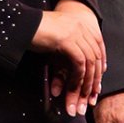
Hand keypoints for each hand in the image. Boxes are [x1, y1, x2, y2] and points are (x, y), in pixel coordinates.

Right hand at [30, 0, 104, 116]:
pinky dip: (78, 78)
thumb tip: (78, 69)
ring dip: (86, 84)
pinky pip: (79, 63)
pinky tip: (73, 89)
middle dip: (95, 80)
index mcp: (82, 23)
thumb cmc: (37, 32)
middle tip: (92, 97)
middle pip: (95, 56)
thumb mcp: (58, 38)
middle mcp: (82, 26)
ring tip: (82, 99)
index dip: (100, 65)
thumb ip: (70, 48)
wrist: (23, 24)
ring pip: (89, 62)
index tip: (98, 81)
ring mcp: (76, 32)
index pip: (98, 46)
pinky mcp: (67, 40)